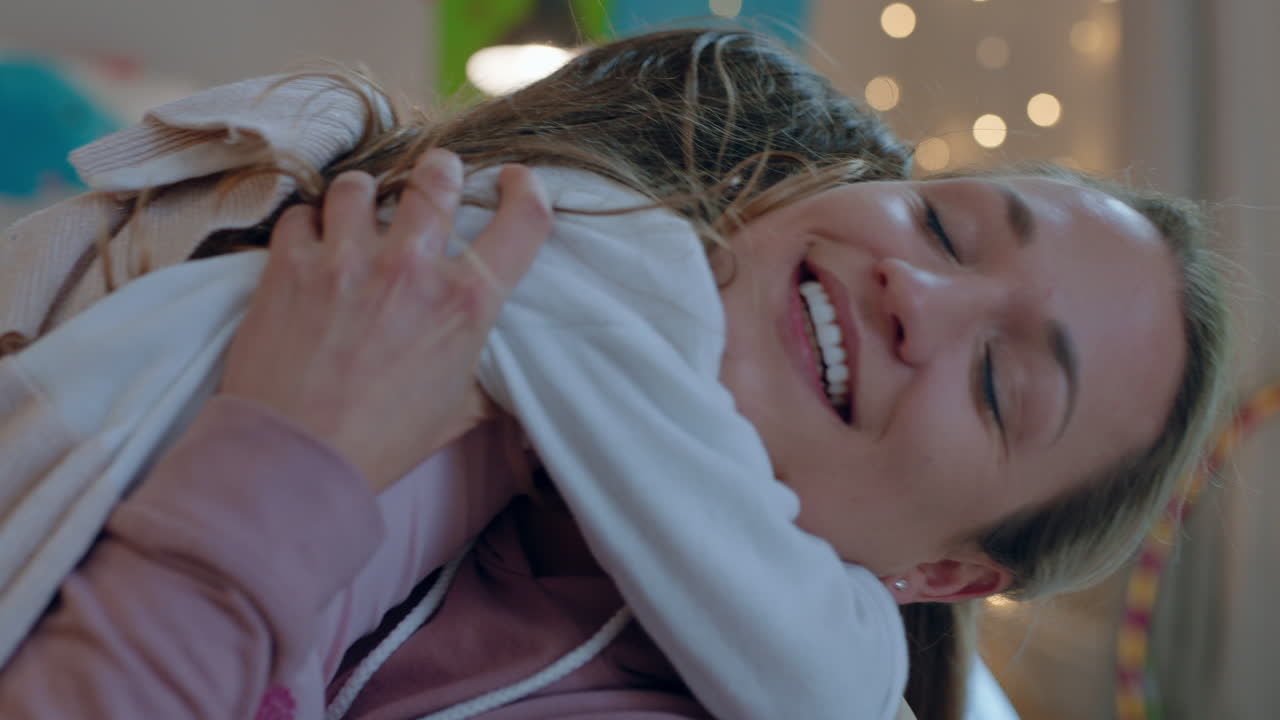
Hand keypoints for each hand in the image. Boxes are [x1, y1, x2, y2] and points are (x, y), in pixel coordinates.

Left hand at [219, 149, 550, 490]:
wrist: (297, 459)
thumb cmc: (383, 442)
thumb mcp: (459, 411)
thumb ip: (487, 378)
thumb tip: (507, 379)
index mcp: (466, 303)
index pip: (523, 220)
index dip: (528, 190)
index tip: (513, 182)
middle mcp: (412, 268)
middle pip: (437, 177)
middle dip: (440, 171)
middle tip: (434, 178)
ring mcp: (346, 260)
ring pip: (359, 184)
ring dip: (363, 194)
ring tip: (359, 211)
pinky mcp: (289, 265)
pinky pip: (299, 215)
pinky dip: (306, 226)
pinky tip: (310, 246)